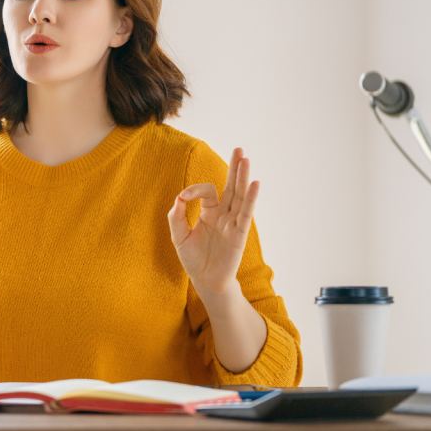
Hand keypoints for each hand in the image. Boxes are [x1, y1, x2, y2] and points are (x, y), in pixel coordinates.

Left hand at [167, 148, 259, 295]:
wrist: (205, 280)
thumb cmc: (193, 259)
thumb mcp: (178, 235)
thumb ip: (176, 216)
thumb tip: (179, 197)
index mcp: (210, 212)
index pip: (206, 191)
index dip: (194, 190)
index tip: (183, 198)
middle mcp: (224, 214)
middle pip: (230, 186)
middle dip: (234, 168)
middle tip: (239, 149)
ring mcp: (232, 223)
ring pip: (238, 196)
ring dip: (242, 178)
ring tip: (245, 159)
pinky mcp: (238, 234)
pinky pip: (245, 214)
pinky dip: (249, 199)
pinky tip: (254, 184)